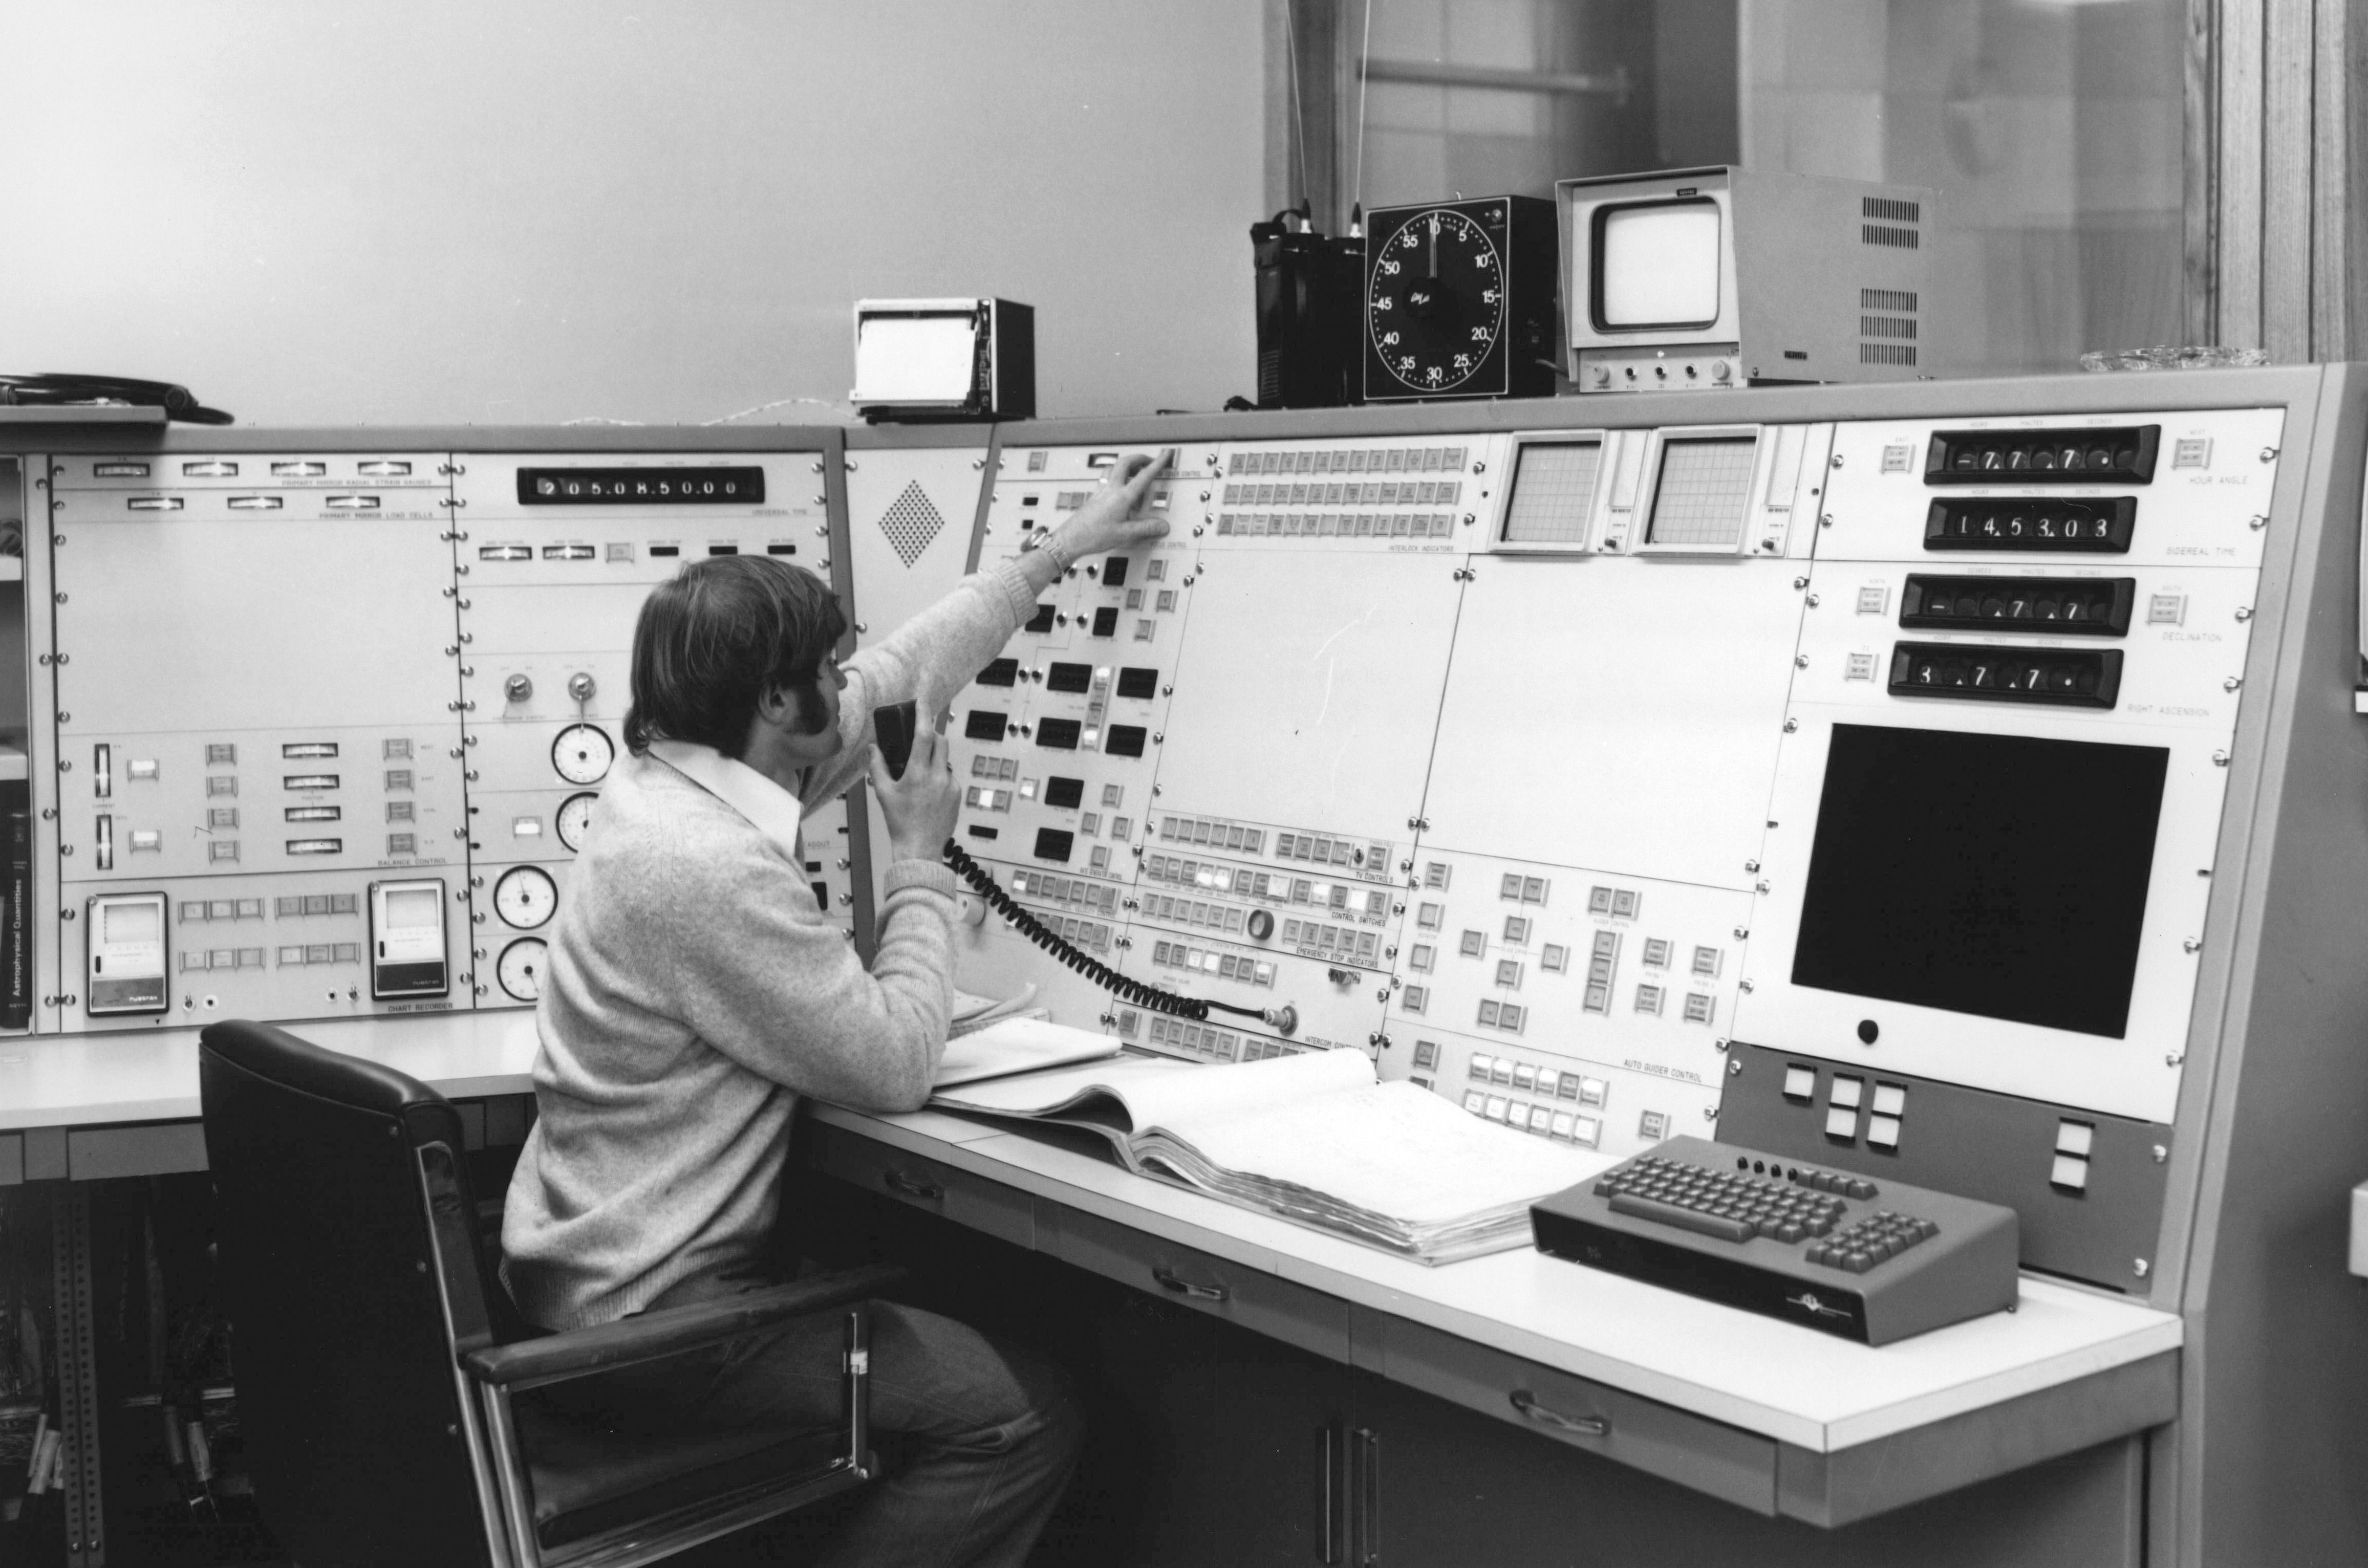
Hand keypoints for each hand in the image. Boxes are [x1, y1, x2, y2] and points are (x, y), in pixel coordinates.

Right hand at [870, 714, 960, 862]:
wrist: (920, 848)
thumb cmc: (900, 822)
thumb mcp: (882, 793)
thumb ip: (877, 766)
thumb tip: (873, 748)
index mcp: (917, 773)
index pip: (924, 735)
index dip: (923, 714)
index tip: (922, 701)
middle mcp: (937, 777)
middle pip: (941, 741)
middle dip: (932, 734)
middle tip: (921, 737)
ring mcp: (950, 786)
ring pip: (945, 760)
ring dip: (934, 759)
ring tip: (920, 777)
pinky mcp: (958, 795)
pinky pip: (949, 777)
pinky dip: (940, 777)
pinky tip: (929, 793)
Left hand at [1045, 449, 1172, 562]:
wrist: (1070, 539)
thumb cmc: (1093, 536)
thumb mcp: (1124, 534)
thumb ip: (1145, 528)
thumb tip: (1162, 525)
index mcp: (1121, 497)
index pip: (1144, 476)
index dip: (1157, 463)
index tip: (1165, 455)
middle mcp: (1110, 489)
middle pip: (1125, 462)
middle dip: (1139, 458)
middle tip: (1149, 460)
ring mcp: (1101, 491)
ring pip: (1113, 467)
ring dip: (1126, 464)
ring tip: (1135, 471)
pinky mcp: (1094, 496)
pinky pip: (1106, 478)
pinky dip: (1116, 476)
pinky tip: (1119, 487)